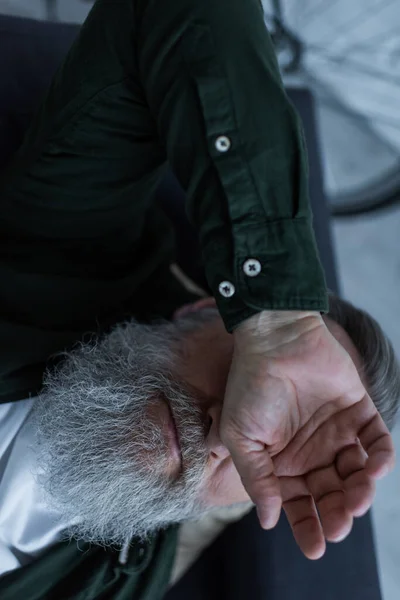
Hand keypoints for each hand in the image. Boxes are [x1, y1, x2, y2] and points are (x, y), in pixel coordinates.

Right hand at [220, 310, 395, 558]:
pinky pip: (377, 441)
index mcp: (283, 461)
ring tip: (356, 499)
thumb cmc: (250, 386)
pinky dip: (381, 458)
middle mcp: (312, 451)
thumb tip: (268, 520)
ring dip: (361, 491)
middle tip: (339, 525)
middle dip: (338, 514)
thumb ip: (256, 479)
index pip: (299, 504)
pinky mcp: (358, 410)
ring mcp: (336, 432)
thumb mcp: (241, 438)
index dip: (307, 527)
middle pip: (332, 494)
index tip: (316, 547)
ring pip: (357, 474)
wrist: (274, 339)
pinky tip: (374, 469)